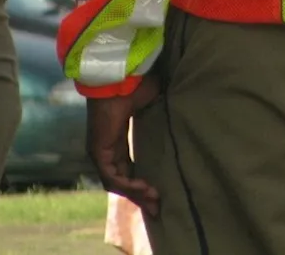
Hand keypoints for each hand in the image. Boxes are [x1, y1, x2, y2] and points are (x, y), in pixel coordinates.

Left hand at [86, 75, 161, 215]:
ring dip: (137, 194)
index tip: (159, 193)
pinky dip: (129, 186)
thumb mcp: (153, 105)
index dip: (142, 182)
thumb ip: (163, 116)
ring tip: (156, 201)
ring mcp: (100, 151)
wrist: (119, 76)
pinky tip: (146, 189)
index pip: (127, 167)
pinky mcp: (98, 152)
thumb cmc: (136, 85)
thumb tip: (185, 115)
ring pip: (117, 184)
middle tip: (159, 208)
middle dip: (141, 195)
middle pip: (123, 180)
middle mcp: (107, 148)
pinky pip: (112, 178)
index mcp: (116, 137)